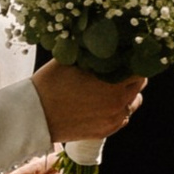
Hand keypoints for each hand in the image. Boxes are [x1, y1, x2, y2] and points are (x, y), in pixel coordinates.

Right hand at [33, 58, 147, 142]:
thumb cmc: (49, 84)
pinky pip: (122, 118)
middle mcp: (118, 104)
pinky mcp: (105, 131)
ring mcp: (113, 120)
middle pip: (139, 86)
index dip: (134, 60)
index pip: (140, 70)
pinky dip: (118, 109)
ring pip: (133, 103)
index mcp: (114, 84)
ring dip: (126, 93)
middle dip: (131, 76)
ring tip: (109, 86)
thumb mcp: (71, 60)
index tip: (127, 56)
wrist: (33, 116)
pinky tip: (103, 102)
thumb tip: (106, 41)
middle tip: (118, 68)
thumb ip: (93, 52)